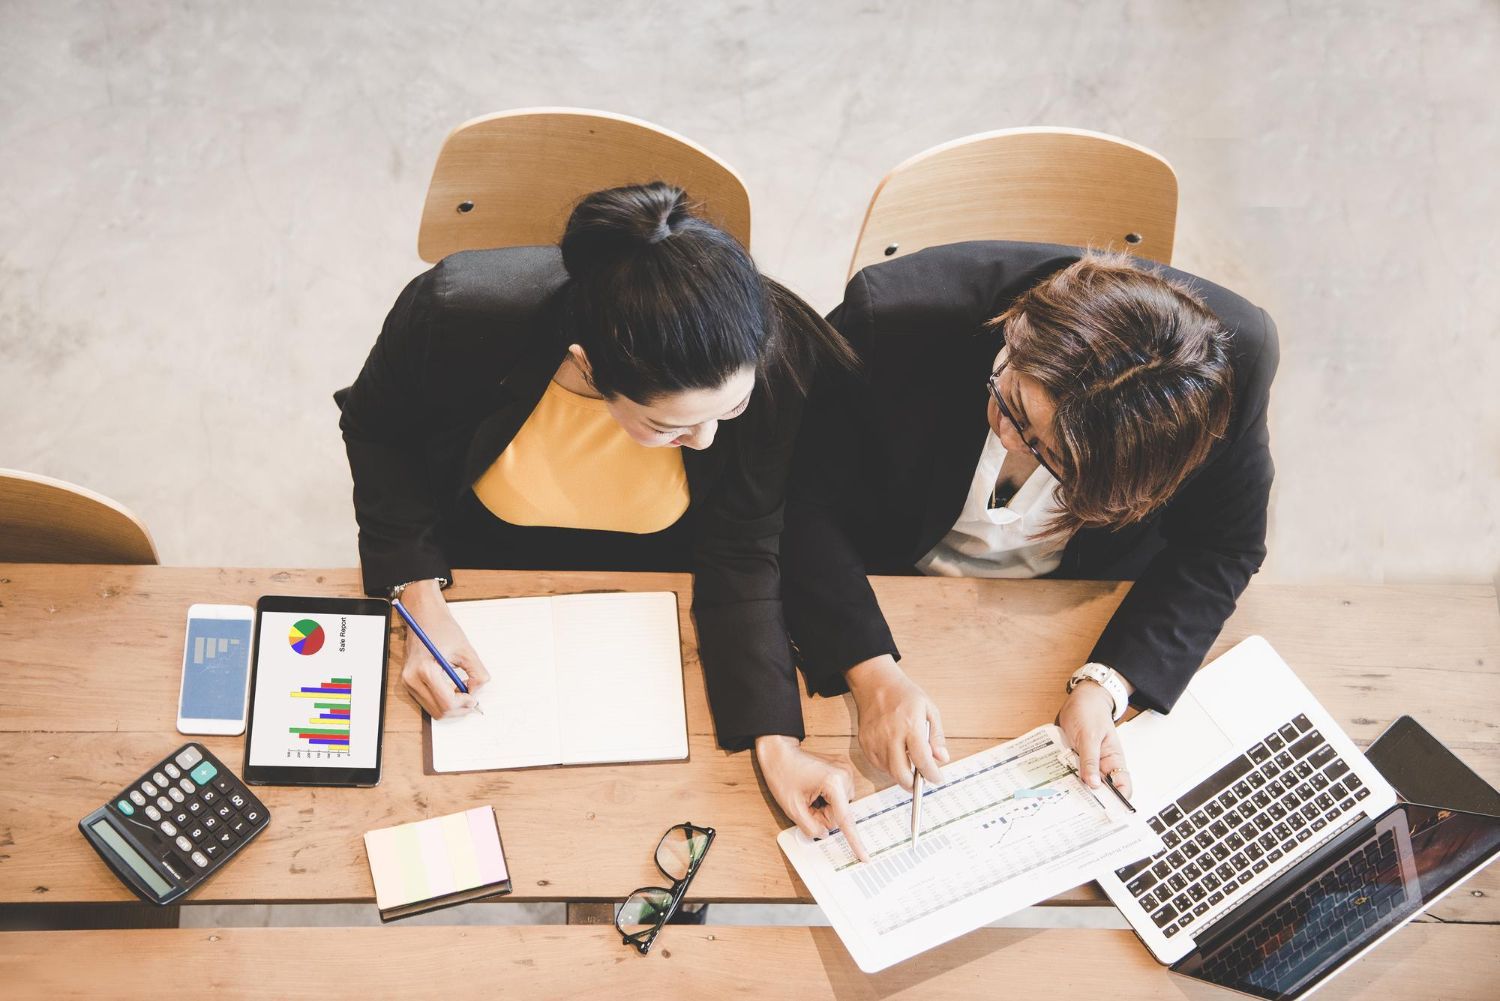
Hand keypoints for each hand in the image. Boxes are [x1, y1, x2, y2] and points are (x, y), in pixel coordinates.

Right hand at [397, 580, 489, 718]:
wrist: (423, 617)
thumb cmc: (442, 629)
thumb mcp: (466, 650)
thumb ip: (477, 674)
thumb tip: (476, 692)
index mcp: (425, 669)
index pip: (447, 702)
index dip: (464, 704)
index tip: (474, 698)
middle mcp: (412, 679)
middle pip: (439, 711)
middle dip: (459, 708)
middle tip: (472, 698)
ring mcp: (408, 683)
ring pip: (433, 711)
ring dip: (451, 706)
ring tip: (462, 691)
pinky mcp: (408, 684)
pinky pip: (428, 702)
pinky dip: (442, 701)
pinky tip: (452, 689)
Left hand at [755, 735, 870, 861]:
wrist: (780, 751)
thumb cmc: (783, 774)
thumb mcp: (792, 807)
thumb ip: (810, 827)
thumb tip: (824, 834)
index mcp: (833, 783)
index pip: (845, 819)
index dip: (854, 841)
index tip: (865, 857)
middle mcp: (845, 775)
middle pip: (839, 814)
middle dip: (822, 814)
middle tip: (806, 802)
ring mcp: (846, 771)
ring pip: (839, 806)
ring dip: (824, 806)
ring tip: (809, 793)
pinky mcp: (843, 770)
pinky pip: (838, 796)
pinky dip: (827, 798)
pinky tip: (815, 789)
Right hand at [846, 655, 947, 790]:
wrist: (875, 683)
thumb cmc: (903, 694)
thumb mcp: (929, 709)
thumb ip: (937, 736)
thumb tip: (942, 758)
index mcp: (910, 726)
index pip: (922, 760)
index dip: (932, 774)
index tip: (937, 778)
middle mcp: (891, 735)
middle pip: (901, 774)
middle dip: (913, 784)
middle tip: (920, 781)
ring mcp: (875, 740)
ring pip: (889, 772)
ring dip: (901, 773)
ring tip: (908, 760)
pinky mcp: (865, 743)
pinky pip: (878, 765)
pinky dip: (888, 766)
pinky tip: (895, 754)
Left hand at [1057, 679, 1132, 798]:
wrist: (1081, 699)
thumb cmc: (1092, 713)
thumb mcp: (1090, 736)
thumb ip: (1091, 760)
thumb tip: (1094, 784)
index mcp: (1114, 760)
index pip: (1122, 786)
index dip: (1119, 801)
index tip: (1108, 812)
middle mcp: (1102, 764)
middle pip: (1102, 789)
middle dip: (1094, 799)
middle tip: (1081, 808)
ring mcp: (1088, 762)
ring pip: (1084, 782)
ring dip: (1076, 789)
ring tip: (1066, 799)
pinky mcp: (1075, 758)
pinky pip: (1072, 772)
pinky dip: (1066, 777)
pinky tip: (1057, 784)